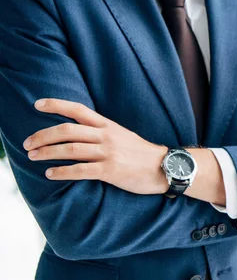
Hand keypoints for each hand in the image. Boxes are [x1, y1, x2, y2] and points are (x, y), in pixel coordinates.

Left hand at [24, 99, 168, 194]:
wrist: (166, 167)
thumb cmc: (144, 155)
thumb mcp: (124, 136)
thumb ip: (104, 133)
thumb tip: (82, 135)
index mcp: (108, 126)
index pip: (78, 110)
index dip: (56, 105)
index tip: (37, 105)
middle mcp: (106, 137)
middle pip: (67, 131)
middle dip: (43, 136)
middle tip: (28, 143)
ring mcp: (108, 153)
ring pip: (70, 149)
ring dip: (47, 153)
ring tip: (33, 157)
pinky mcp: (111, 171)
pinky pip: (80, 171)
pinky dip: (62, 172)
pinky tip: (50, 175)